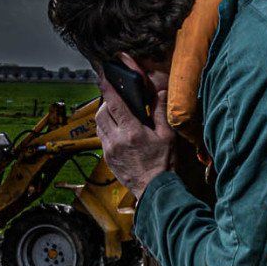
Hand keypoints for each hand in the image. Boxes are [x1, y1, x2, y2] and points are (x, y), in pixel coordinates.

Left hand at [95, 52, 174, 195]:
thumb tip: (160, 93)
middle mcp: (117, 139)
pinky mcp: (107, 157)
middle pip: (102, 112)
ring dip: (104, 115)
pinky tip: (116, 130)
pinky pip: (101, 137)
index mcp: (132, 131)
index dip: (107, 88)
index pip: (114, 103)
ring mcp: (110, 149)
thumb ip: (161, 113)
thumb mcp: (167, 136)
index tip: (102, 76)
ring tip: (115, 114)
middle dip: (106, 102)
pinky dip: (105, 129)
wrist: (154, 189)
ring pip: (98, 124)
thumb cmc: (163, 163)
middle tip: (115, 99)